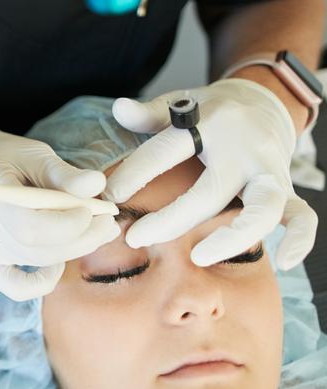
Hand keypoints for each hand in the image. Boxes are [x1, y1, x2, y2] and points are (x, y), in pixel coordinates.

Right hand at [0, 118, 120, 300]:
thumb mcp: (31, 153)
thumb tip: (98, 186)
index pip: (27, 225)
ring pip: (34, 262)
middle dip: (81, 237)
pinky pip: (17, 287)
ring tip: (97, 230)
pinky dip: (43, 281)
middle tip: (109, 223)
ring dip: (73, 250)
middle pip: (35, 248)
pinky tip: (58, 262)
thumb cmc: (0, 156)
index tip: (94, 210)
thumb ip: (63, 173)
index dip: (66, 224)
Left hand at [106, 78, 317, 270]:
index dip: (134, 175)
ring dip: (231, 238)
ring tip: (198, 257)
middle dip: (171, 220)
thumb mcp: (180, 103)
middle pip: (210, 192)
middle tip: (135, 238)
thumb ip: (149, 114)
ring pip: (262, 209)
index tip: (109, 197)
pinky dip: (300, 241)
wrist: (264, 101)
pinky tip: (284, 263)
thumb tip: (118, 108)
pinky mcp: (288, 189)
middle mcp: (244, 149)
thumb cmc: (211, 110)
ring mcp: (269, 171)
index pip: (167, 150)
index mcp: (211, 122)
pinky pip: (303, 217)